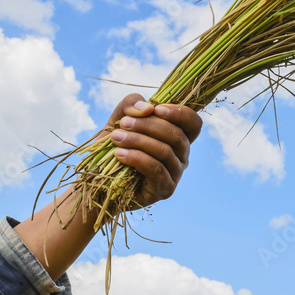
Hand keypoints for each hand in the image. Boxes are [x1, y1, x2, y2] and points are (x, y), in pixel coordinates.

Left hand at [102, 93, 202, 208]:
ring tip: (116, 138)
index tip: (156, 108)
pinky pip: (156, 169)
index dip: (180, 113)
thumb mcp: (118, 120)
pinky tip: (119, 154)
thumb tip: (147, 107)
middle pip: (177, 135)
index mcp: (178, 137)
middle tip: (124, 123)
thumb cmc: (114, 147)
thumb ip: (130, 105)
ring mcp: (176, 173)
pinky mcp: (165, 189)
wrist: (100, 180)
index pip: (193, 123)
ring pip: (165, 151)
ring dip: (138, 141)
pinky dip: (137, 158)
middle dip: (148, 125)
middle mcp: (182, 155)